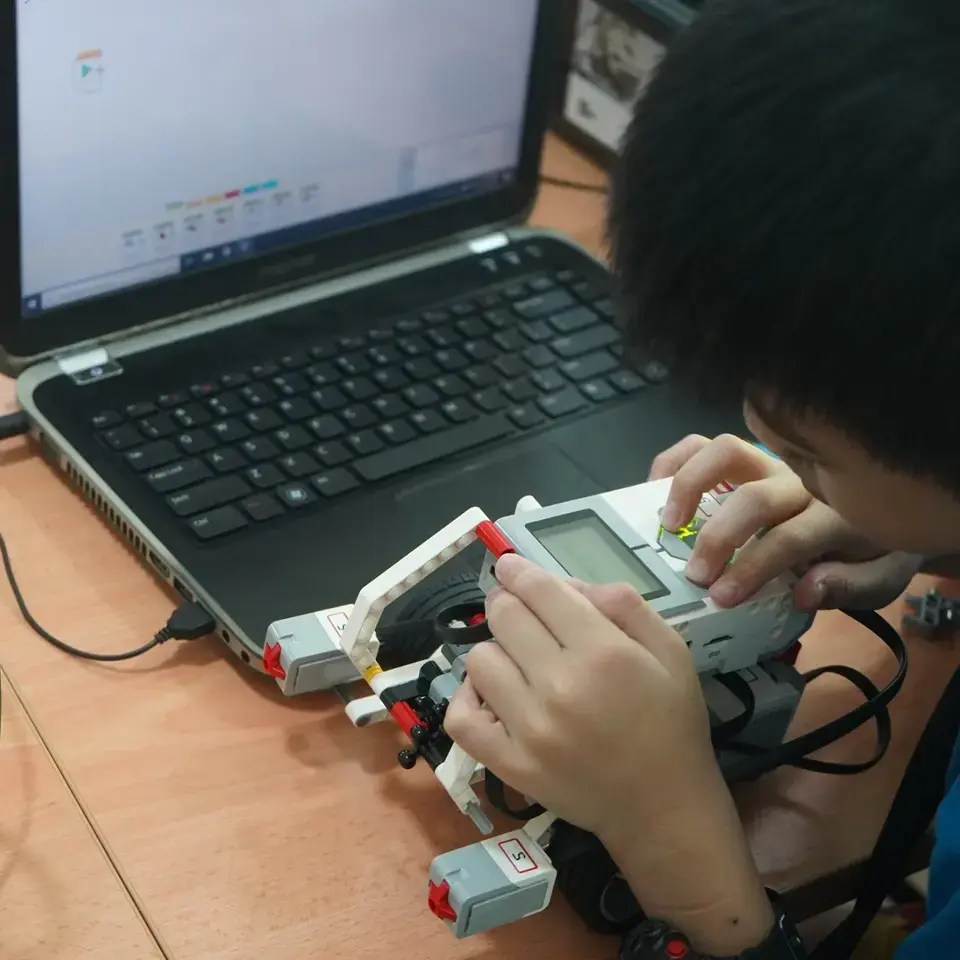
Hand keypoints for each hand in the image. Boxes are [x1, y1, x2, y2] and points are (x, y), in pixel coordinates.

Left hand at [445, 554, 772, 953]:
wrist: (662, 806)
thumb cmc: (670, 723)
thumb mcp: (670, 649)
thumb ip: (623, 603)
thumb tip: (566, 585)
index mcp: (603, 652)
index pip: (539, 591)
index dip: (518, 571)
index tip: (509, 566)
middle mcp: (560, 686)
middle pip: (504, 617)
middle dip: (507, 603)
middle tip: (516, 610)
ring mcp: (529, 729)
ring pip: (479, 660)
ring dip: (494, 650)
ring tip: (517, 661)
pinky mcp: (510, 765)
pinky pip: (462, 718)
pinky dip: (468, 699)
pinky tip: (491, 694)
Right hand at [650, 434, 921, 609]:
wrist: (887, 507)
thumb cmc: (871, 551)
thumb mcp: (877, 581)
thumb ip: (846, 587)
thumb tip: (803, 589)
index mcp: (834, 517)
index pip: (788, 538)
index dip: (751, 567)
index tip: (720, 595)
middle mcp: (800, 482)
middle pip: (752, 498)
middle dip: (718, 538)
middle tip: (694, 573)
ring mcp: (771, 462)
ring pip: (726, 451)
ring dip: (689, 484)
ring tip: (669, 523)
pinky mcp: (748, 455)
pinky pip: (706, 443)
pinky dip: (677, 460)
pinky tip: (658, 489)